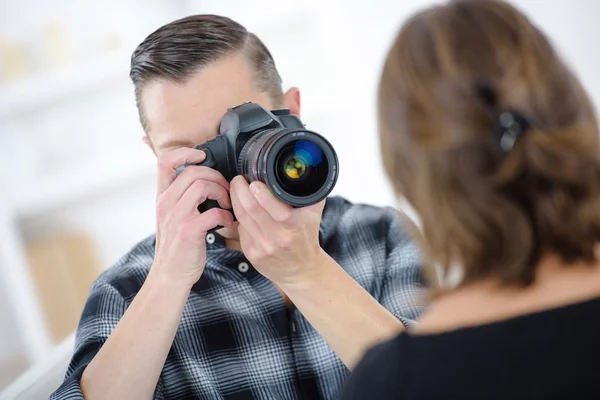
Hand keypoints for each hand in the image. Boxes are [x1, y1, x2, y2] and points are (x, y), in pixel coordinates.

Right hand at [151, 148, 233, 286]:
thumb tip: (204, 177)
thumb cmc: (178, 245)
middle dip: (216, 177)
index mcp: (162, 196)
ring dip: (222, 193)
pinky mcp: (188, 231)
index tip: (202, 157)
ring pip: (202, 186)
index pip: (164, 162)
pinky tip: (228, 223)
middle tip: (225, 191)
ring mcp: (175, 216)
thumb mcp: (172, 216)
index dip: (185, 153)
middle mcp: (165, 203)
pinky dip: (226, 216)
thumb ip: (182, 196)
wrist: (170, 274)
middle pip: (193, 171)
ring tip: (227, 205)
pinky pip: (213, 212)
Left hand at [229, 175, 325, 286]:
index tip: (254, 181)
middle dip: (240, 190)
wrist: (301, 270)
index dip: (260, 192)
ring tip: (236, 189)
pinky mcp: (252, 254)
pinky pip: (241, 229)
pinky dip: (239, 216)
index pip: (274, 207)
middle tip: (238, 180)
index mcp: (294, 226)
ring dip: (235, 200)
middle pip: (251, 209)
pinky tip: (241, 208)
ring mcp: (263, 247)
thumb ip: (311, 193)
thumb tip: (305, 170)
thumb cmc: (306, 238)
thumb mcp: (314, 215)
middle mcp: (278, 238)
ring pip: (242, 217)